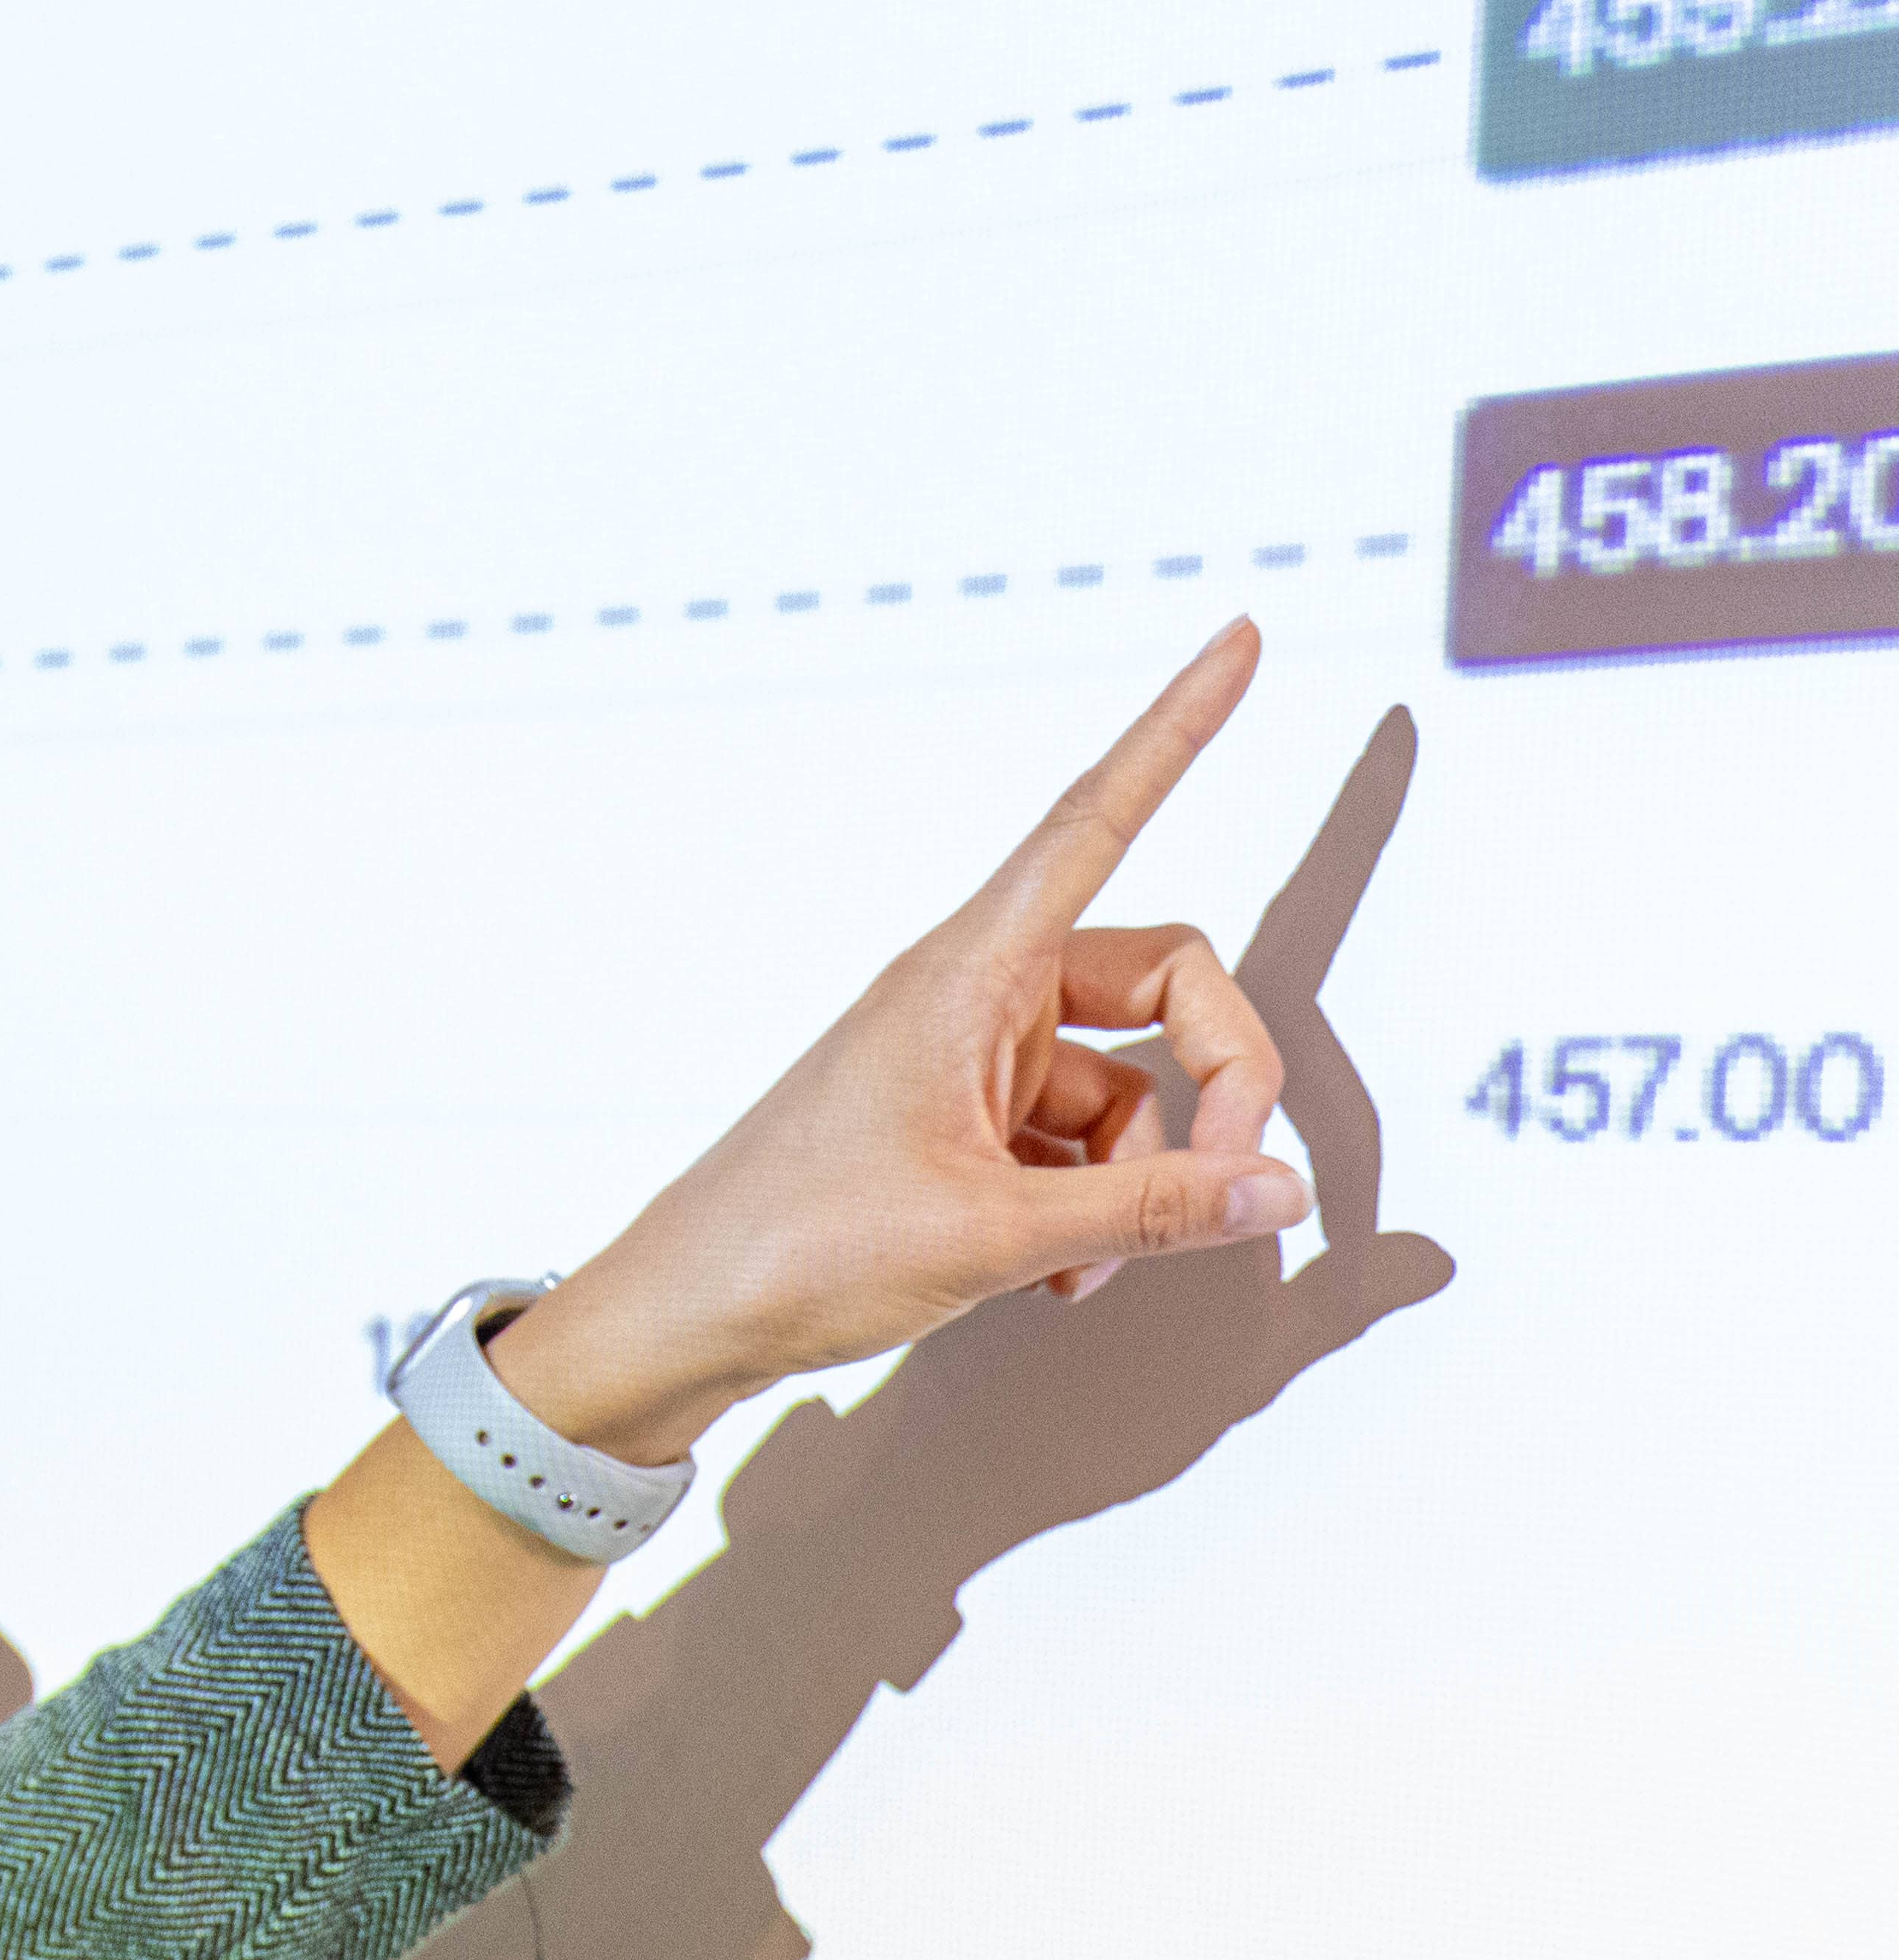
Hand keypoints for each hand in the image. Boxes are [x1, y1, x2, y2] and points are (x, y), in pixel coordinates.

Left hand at [487, 621, 1312, 1464]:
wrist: (687, 1318)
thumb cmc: (790, 1248)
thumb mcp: (995, 1232)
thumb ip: (1151, 1208)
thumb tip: (1272, 1184)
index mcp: (970, 973)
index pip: (1098, 817)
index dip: (1178, 727)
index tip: (1239, 641)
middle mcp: (974, 998)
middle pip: (1165, 982)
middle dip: (1217, 1078)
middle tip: (1229, 1180)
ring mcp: (968, 1063)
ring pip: (1126, 1083)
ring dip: (1140, 1175)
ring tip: (1080, 1261)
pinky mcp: (960, 1125)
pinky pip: (1076, 1141)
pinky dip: (1090, 1207)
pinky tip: (1053, 1273)